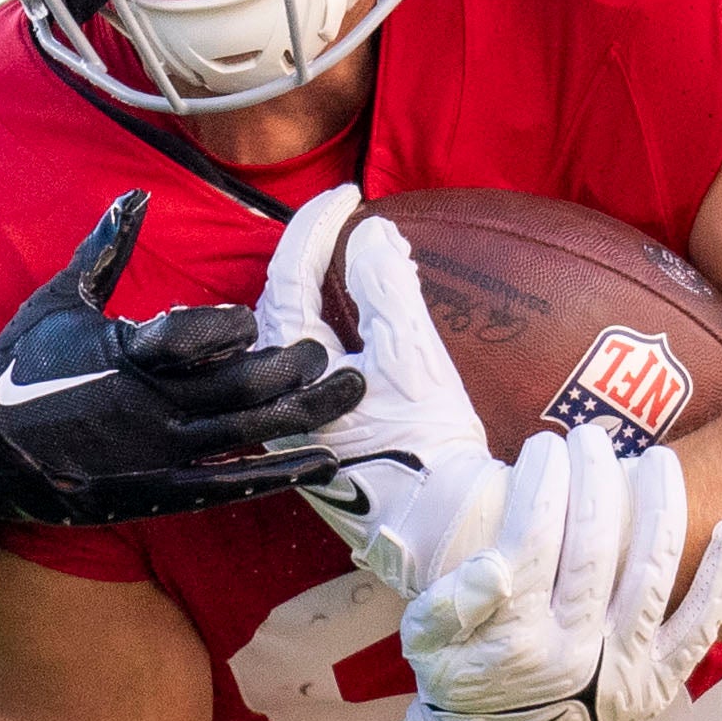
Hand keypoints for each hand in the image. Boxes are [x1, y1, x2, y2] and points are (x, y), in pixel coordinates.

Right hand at [0, 193, 362, 529]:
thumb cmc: (16, 367)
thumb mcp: (58, 299)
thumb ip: (105, 249)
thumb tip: (136, 194)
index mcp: (124, 352)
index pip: (195, 336)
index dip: (232, 330)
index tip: (258, 325)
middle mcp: (146, 404)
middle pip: (237, 386)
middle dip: (289, 369)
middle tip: (329, 356)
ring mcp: (155, 453)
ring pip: (246, 433)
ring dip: (302, 414)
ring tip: (347, 395)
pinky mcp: (157, 491)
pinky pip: (230, 484)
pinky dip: (278, 473)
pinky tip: (322, 461)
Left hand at [287, 191, 503, 593]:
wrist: (445, 526)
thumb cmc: (427, 449)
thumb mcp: (413, 358)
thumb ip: (388, 289)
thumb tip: (373, 233)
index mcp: (287, 376)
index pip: (289, 277)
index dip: (316, 226)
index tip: (349, 194)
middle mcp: (276, 401)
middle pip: (280, 306)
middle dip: (308, 258)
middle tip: (343, 223)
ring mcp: (291, 423)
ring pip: (292, 339)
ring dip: (317, 295)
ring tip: (348, 262)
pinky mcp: (315, 440)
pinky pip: (309, 369)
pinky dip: (330, 333)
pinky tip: (357, 322)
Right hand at [404, 432, 721, 720]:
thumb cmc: (459, 681)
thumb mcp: (425, 644)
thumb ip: (450, 600)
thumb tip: (496, 562)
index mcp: (513, 639)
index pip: (533, 539)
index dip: (541, 482)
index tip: (542, 448)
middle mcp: (573, 654)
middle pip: (595, 544)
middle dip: (594, 476)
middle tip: (588, 438)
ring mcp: (623, 669)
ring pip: (653, 572)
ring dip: (661, 505)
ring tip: (659, 459)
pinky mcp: (658, 683)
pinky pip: (701, 627)